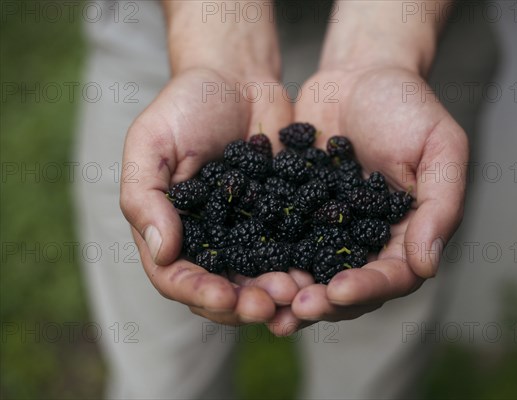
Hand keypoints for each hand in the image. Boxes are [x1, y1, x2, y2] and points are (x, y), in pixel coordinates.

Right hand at [120, 66, 298, 324]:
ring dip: (276, 293)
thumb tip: (163, 251)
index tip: (224, 296)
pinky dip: (304, 265)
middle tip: (270, 305)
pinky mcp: (281, 219)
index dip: (198, 292)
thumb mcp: (151, 143)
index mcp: (170, 229)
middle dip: (244, 303)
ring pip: (258, 277)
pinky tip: (320, 272)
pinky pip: (292, 250)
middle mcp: (208, 240)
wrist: (236, 80)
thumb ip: (146, 196)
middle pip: (221, 288)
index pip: (175, 276)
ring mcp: (246, 232)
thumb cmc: (184, 106)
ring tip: (298, 294)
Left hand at [265, 67, 466, 333]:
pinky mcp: (297, 213)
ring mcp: (329, 230)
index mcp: (406, 234)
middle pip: (349, 287)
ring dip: (292, 293)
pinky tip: (245, 273)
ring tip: (268, 303)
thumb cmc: (408, 106)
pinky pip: (281, 243)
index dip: (368, 288)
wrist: (360, 73)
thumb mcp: (441, 147)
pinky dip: (266, 260)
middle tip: (298, 307)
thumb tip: (427, 266)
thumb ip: (442, 205)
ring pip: (312, 274)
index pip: (393, 275)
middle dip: (324, 301)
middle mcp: (366, 241)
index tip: (339, 291)